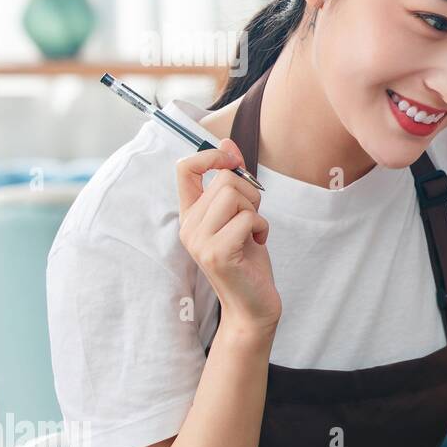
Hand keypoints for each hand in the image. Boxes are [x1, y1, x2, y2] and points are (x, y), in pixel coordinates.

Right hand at [176, 137, 281, 331]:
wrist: (254, 304)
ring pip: (236, 196)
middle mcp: (189, 226)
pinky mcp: (217, 254)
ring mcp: (199, 241)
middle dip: (252, 194)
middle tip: (253, 219)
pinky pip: (248, 219)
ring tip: (253, 233)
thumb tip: (227, 142)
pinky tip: (257, 245)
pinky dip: (262, 228)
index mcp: (191, 215)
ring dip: (257, 212)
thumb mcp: (241, 215)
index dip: (212, 156)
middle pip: (225, 180)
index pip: (185, 168)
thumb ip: (233, 182)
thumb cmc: (249, 259)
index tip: (233, 161)